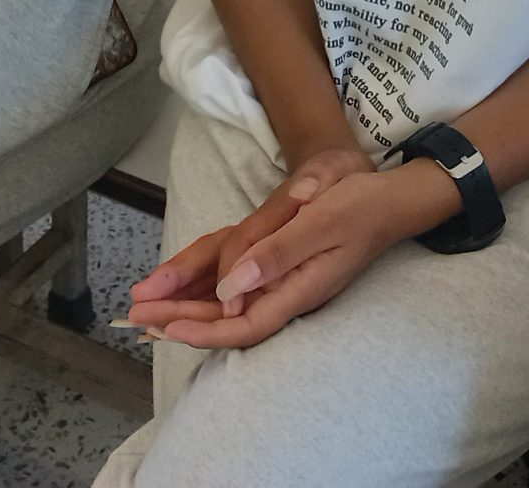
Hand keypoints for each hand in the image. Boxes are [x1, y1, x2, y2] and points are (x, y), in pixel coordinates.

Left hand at [130, 161, 453, 352]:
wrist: (392, 198)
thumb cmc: (360, 206)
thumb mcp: (321, 222)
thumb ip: (276, 256)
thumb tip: (231, 290)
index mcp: (300, 288)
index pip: (245, 325)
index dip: (204, 331)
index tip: (166, 327)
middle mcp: (289, 292)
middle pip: (228, 317)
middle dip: (181, 317)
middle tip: (136, 315)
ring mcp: (286, 281)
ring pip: (229, 301)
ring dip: (188, 301)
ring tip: (147, 301)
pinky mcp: (283, 266)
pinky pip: (238, 282)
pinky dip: (207, 284)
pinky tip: (184, 285)